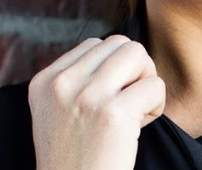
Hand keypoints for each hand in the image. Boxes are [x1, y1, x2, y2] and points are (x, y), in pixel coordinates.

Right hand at [28, 35, 165, 169]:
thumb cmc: (76, 160)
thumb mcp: (57, 114)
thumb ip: (77, 81)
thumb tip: (118, 53)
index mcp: (44, 83)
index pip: (94, 45)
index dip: (111, 71)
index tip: (106, 103)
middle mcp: (61, 85)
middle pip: (120, 44)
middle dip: (133, 70)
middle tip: (128, 104)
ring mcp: (86, 97)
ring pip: (138, 54)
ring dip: (146, 81)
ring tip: (135, 111)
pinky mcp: (113, 114)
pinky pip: (155, 85)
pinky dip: (157, 105)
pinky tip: (139, 129)